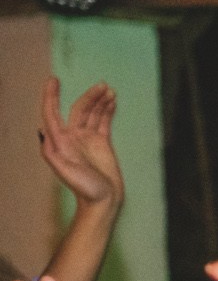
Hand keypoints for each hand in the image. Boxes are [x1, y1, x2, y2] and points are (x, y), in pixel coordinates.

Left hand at [38, 79, 122, 211]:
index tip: (53, 80)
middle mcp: (72, 136)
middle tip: (102, 85)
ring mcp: (87, 138)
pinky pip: (103, 121)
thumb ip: (50, 151)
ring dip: (99, 100)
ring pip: (92, 112)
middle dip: (89, 96)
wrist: (102, 200)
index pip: (52, 112)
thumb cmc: (83, 187)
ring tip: (109, 90)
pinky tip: (112, 101)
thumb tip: (42, 129)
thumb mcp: (63, 170)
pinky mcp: (102, 142)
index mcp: (59, 140)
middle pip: (78, 108)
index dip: (51, 95)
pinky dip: (107, 110)